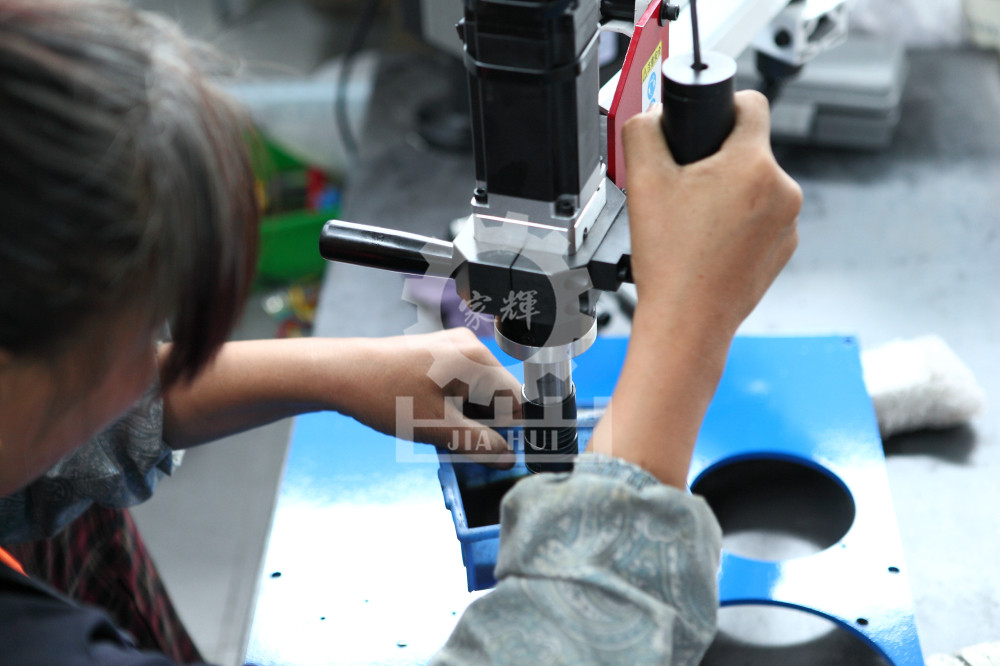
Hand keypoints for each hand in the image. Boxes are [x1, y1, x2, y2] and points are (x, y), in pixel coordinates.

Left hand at [346, 328, 520, 468]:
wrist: (340, 373)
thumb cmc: (385, 395)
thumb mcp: (437, 427)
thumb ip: (479, 444)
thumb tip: (507, 457)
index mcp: (478, 360)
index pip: (517, 401)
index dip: (513, 433)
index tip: (501, 457)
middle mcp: (471, 347)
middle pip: (498, 397)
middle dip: (487, 426)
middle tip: (463, 450)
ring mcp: (453, 347)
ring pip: (478, 393)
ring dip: (469, 419)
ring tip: (442, 435)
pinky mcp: (438, 353)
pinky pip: (461, 384)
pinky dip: (454, 406)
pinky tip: (433, 420)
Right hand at [588, 92, 801, 487]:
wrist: (687, 325)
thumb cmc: (670, 262)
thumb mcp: (643, 181)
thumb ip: (643, 130)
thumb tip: (650, 116)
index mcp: (754, 166)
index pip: (751, 104)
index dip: (722, 105)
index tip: (704, 121)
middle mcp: (782, 191)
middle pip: (749, 150)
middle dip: (716, 161)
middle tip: (683, 186)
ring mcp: (786, 225)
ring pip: (755, 186)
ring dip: (728, 193)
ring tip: (692, 222)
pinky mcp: (781, 251)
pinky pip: (760, 219)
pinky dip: (737, 224)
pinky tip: (707, 244)